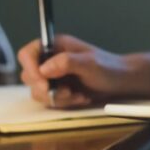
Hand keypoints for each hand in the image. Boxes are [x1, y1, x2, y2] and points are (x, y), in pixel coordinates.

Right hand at [17, 34, 149, 107]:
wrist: (121, 82)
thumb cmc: (109, 67)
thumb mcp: (89, 63)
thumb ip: (66, 62)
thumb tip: (44, 68)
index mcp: (55, 46)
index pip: (27, 54)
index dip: (30, 68)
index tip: (43, 81)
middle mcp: (50, 60)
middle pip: (29, 76)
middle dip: (46, 88)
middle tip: (66, 91)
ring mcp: (53, 76)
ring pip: (37, 91)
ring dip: (57, 98)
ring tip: (77, 95)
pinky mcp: (58, 90)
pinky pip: (50, 101)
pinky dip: (64, 103)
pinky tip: (80, 98)